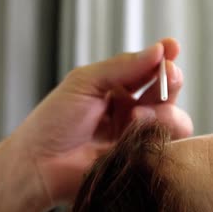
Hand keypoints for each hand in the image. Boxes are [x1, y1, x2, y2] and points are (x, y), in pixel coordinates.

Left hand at [11, 38, 192, 205]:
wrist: (39, 164)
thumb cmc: (53, 121)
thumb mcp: (85, 82)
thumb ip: (123, 66)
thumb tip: (159, 50)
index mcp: (115, 89)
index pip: (147, 69)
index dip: (163, 57)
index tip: (172, 47)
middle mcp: (129, 111)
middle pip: (166, 92)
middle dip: (170, 81)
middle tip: (167, 77)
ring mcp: (136, 136)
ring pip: (174, 119)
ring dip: (163, 112)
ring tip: (136, 116)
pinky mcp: (141, 161)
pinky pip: (166, 146)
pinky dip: (157, 135)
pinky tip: (135, 132)